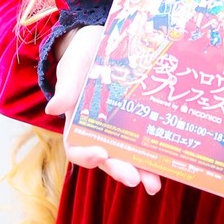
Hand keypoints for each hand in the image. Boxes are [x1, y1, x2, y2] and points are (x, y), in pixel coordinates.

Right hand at [44, 25, 161, 195]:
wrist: (103, 40)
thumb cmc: (83, 54)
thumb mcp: (73, 65)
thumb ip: (67, 86)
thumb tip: (53, 108)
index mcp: (77, 121)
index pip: (76, 147)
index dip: (86, 156)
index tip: (100, 155)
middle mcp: (99, 131)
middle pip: (107, 158)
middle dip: (121, 170)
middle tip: (135, 180)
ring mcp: (120, 127)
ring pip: (129, 155)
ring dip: (142, 171)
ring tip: (155, 184)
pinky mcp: (138, 120)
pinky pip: (146, 139)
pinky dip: (156, 152)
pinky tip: (169, 160)